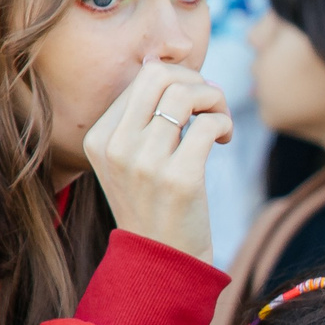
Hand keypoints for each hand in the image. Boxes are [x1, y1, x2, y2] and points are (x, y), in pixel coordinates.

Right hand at [82, 59, 232, 261]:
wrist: (162, 261)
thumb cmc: (156, 204)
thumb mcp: (131, 160)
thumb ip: (141, 117)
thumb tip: (164, 63)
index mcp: (100, 138)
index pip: (143, 77)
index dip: (179, 80)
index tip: (194, 105)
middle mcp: (116, 147)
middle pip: (162, 76)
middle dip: (198, 81)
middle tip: (212, 106)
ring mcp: (146, 163)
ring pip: (187, 95)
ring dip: (216, 101)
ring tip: (219, 123)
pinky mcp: (180, 179)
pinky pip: (209, 124)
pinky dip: (224, 123)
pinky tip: (224, 139)